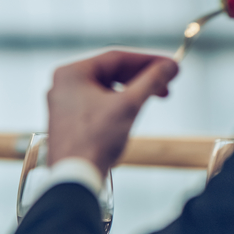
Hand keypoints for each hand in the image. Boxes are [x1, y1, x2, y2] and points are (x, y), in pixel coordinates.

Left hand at [47, 51, 177, 171]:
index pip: (115, 57)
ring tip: (153, 99)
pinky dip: (117, 105)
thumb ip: (150, 81)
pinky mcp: (68, 121)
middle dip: (141, 78)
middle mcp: (63, 85)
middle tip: (166, 84)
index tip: (170, 65)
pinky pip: (97, 104)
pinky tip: (131, 114)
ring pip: (104, 89)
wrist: (74, 177)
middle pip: (110, 72)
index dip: (147, 60)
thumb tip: (169, 66)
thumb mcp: (128, 106)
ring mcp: (63, 103)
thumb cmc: (93, 141)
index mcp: (71, 73)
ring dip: (131, 92)